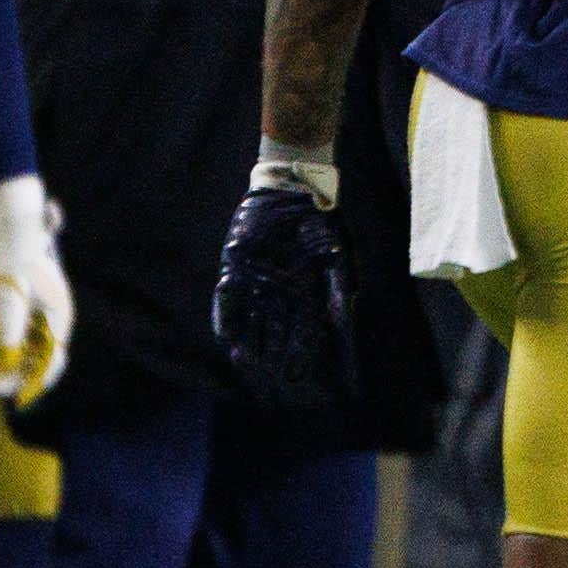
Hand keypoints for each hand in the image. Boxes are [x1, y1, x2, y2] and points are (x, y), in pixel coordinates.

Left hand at [0, 172, 74, 410]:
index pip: (54, 360)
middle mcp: (55, 318)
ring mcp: (44, 313)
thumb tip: (5, 358)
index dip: (36, 382)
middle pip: (44, 358)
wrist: (17, 226)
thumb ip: (9, 325)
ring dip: (17, 367)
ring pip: (34, 351)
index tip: (16, 397)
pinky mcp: (31, 308)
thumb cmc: (17, 256)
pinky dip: (13, 353)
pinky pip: (25, 339)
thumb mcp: (10, 292)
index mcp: (59, 315)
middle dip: (23, 378)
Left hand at [212, 177, 356, 418]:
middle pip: (272, 337)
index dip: (297, 358)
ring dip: (244, 342)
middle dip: (267, 357)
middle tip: (262, 376)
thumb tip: (343, 324)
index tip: (293, 377)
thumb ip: (337, 292)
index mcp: (304, 299)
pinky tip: (224, 334)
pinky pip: (227, 299)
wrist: (294, 191)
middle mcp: (278, 298)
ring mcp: (255, 286)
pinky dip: (225, 315)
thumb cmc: (321, 225)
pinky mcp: (234, 269)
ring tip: (241, 359)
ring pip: (248, 323)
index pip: (301, 338)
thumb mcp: (337, 258)